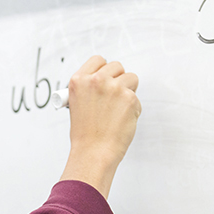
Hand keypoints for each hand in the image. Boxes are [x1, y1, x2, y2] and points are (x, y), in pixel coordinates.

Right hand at [59, 56, 140, 198]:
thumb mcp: (76, 104)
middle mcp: (95, 81)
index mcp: (78, 80)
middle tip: (113, 97)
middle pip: (116, 66)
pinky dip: (132, 108)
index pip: (98, 60)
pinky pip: (136, 97)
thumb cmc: (84, 134)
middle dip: (117, 79)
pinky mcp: (130, 98)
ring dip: (128, 91)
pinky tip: (121, 119)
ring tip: (117, 109)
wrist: (93, 153)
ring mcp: (114, 88)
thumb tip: (105, 81)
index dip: (103, 69)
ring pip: (131, 78)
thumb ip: (89, 88)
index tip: (105, 78)